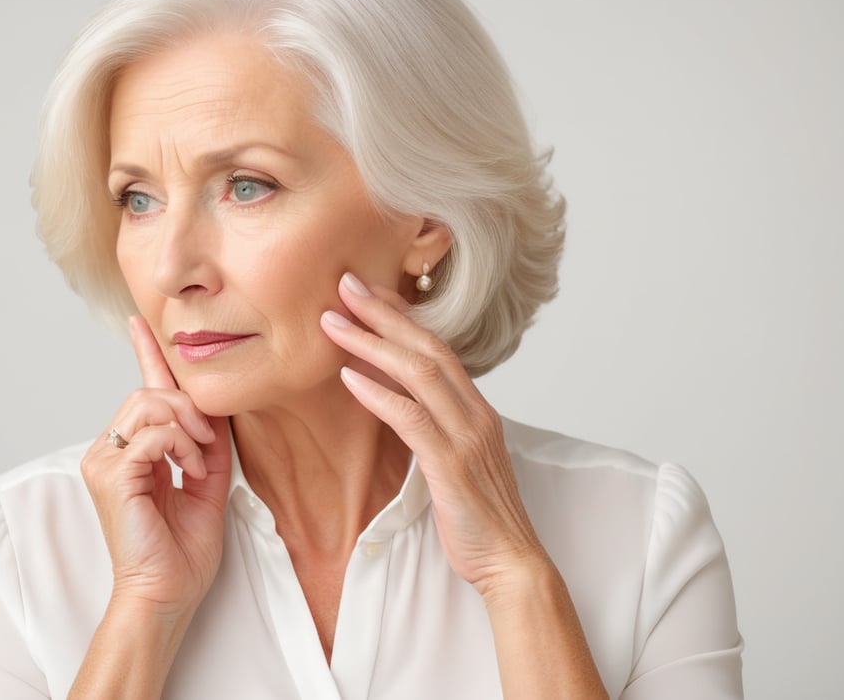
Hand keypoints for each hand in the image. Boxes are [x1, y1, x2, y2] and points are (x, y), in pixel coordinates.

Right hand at [80, 316, 231, 614]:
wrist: (167, 593)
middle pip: (149, 391)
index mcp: (131, 450)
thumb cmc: (182, 549)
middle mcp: (110, 450)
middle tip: (208, 442)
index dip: (145, 353)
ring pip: (149, 404)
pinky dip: (182, 447)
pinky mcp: (111, 475)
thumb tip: (213, 407)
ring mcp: (104, 461)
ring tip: (198, 462)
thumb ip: (207, 441)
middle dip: (189, 406)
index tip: (141, 321)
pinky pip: (152, 433)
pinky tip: (189, 473)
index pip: (140, 390)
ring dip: (188, 427)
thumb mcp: (206, 480)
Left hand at [320, 273, 547, 601]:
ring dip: (372, 343)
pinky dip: (379, 394)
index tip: (369, 292)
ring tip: (333, 322)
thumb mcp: (458, 460)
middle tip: (346, 283)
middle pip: (428, 347)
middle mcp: (475, 414)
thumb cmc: (479, 514)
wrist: (510, 560)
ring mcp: (466, 436)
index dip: (402, 317)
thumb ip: (435, 427)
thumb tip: (399, 401)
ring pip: (419, 373)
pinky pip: (411, 418)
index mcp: (476, 410)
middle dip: (384, 312)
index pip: (438, 348)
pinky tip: (349, 377)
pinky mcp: (452, 465)